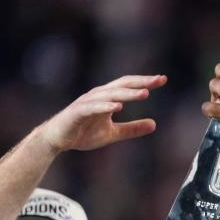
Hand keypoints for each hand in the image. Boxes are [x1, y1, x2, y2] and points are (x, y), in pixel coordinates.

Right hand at [37, 74, 167, 152]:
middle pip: (122, 85)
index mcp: (107, 98)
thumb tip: (154, 124)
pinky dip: (105, 107)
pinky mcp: (77, 113)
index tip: (162, 79)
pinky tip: (118, 107)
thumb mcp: (113, 133)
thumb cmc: (83, 133)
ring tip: (144, 94)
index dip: (144, 82)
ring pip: (109, 94)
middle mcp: (98, 96)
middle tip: (158, 80)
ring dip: (127, 93)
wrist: (57, 139)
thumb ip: (132, 128)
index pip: (128, 85)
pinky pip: (93, 108)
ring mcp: (87, 103)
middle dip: (141, 82)